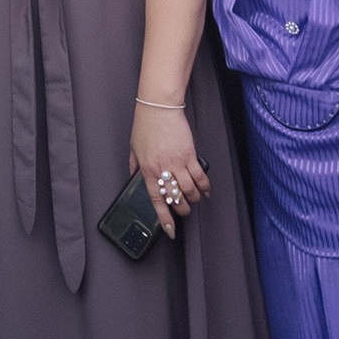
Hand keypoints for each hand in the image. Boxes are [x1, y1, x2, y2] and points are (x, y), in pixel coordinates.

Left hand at [129, 105, 209, 237]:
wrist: (158, 108)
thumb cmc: (145, 126)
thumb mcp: (134, 148)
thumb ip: (134, 165)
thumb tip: (133, 177)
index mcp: (147, 170)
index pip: (156, 200)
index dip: (164, 218)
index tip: (170, 230)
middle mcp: (162, 170)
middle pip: (176, 198)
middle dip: (182, 209)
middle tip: (185, 210)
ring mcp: (177, 163)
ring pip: (189, 191)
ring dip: (194, 199)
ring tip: (195, 200)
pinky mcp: (189, 155)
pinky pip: (200, 177)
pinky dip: (204, 186)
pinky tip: (205, 190)